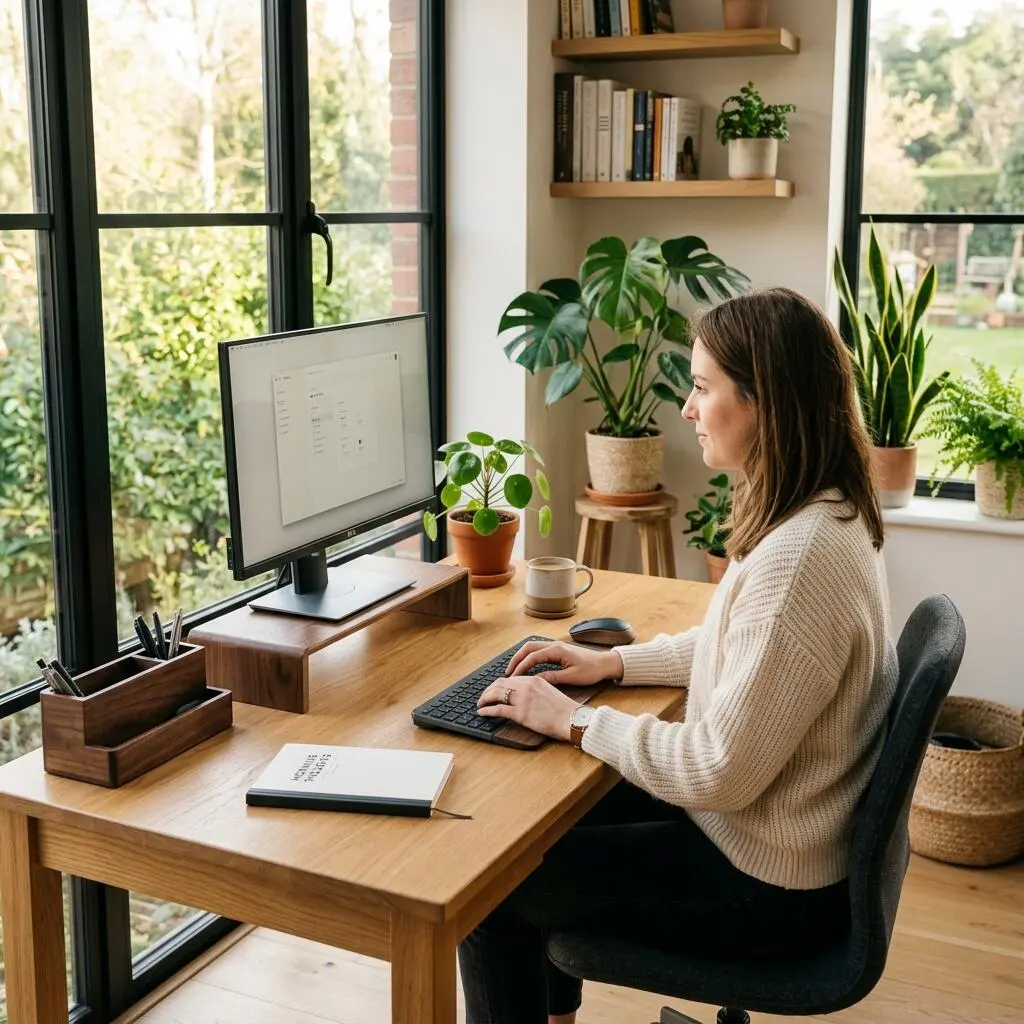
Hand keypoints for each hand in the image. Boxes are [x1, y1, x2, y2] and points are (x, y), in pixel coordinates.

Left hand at [477, 675, 580, 741]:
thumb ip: (535, 690)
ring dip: (485, 698)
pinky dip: (487, 710)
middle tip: (483, 696)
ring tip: (480, 704)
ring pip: (496, 694)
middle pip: (499, 683)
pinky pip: (498, 709)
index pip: (510, 678)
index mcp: (534, 679)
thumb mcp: (549, 692)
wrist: (571, 719)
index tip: (494, 690)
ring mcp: (523, 699)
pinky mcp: (521, 713)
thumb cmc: (564, 710)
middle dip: (488, 690)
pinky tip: (482, 712)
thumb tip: (522, 695)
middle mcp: (526, 686)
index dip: (498, 684)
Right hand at [506, 640, 622, 685]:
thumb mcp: (571, 677)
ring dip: (522, 657)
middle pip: (528, 648)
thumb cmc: (591, 670)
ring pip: (532, 647)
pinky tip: (527, 666)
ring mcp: (556, 646)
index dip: (520, 667)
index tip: (513, 678)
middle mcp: (554, 645)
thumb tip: (535, 680)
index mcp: (557, 650)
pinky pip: (539, 650)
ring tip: (514, 669)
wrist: (605, 663)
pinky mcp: (558, 650)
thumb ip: (552, 677)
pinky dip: (529, 657)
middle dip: (516, 659)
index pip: (532, 657)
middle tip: (508, 672)